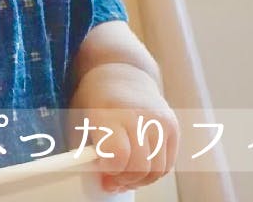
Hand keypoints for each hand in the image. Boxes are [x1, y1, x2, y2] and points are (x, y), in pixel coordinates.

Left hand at [69, 63, 178, 192]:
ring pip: (157, 170)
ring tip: (125, 177)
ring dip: (140, 181)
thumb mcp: (79, 119)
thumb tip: (98, 180)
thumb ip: (84, 150)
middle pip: (140, 166)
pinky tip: (138, 169)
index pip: (119, 155)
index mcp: (111, 113)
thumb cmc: (96, 99)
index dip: (110, 169)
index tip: (101, 167)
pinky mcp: (173, 126)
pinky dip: (153, 173)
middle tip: (111, 180)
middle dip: (124, 180)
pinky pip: (167, 164)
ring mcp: (160, 121)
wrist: (123, 72)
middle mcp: (139, 116)